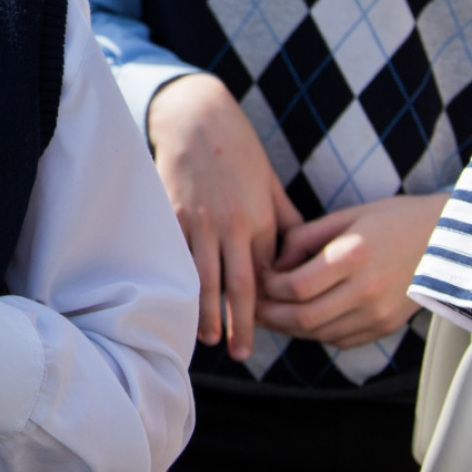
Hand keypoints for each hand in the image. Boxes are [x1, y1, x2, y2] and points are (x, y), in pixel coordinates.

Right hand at [146, 73, 300, 359]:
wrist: (200, 118)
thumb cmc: (240, 151)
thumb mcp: (271, 185)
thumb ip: (286, 222)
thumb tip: (300, 258)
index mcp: (260, 219)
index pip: (266, 275)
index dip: (267, 306)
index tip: (268, 332)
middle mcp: (232, 224)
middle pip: (238, 285)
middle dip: (240, 323)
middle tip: (241, 354)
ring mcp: (199, 220)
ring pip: (204, 277)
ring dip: (206, 312)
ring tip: (209, 339)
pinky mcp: (171, 213)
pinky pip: (175, 255)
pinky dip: (176, 281)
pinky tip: (175, 301)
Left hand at [256, 193, 446, 347]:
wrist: (448, 240)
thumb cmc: (394, 219)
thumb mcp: (346, 216)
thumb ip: (305, 237)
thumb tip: (274, 263)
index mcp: (354, 256)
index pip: (296, 286)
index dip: (269, 286)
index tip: (259, 275)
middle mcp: (366, 290)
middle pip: (303, 318)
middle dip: (270, 315)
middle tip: (252, 305)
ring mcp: (378, 313)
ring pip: (319, 333)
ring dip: (289, 327)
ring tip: (270, 314)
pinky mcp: (386, 327)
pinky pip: (340, 339)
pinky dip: (316, 333)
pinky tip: (303, 319)